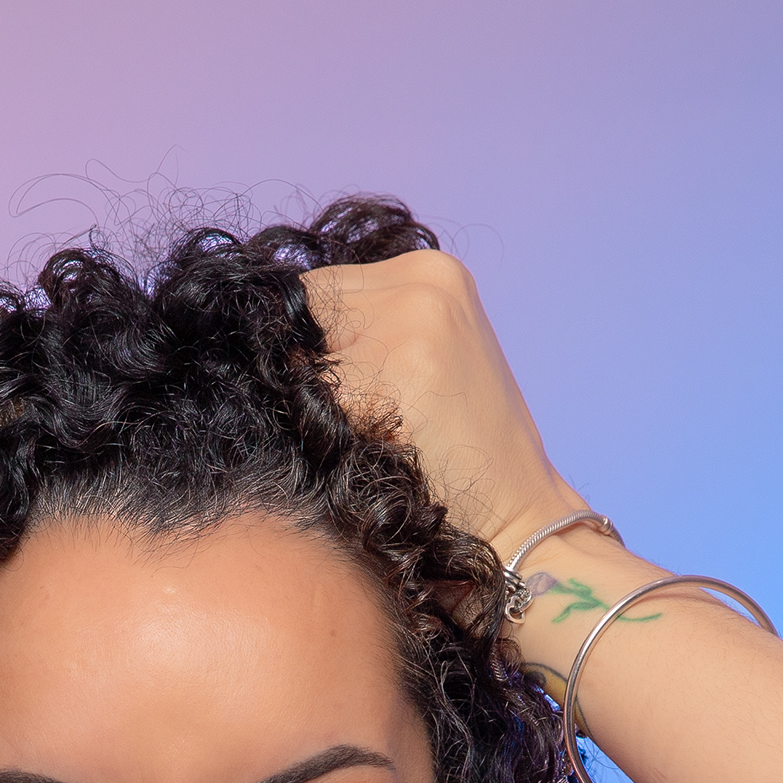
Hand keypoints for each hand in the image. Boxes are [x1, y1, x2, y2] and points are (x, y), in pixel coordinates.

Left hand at [301, 253, 585, 558]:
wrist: (518, 512)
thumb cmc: (461, 449)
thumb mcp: (423, 359)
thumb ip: (361, 331)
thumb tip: (265, 337)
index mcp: (433, 270)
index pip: (316, 291)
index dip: (310, 347)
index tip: (339, 394)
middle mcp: (424, 280)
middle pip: (304, 312)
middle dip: (311, 368)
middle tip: (361, 420)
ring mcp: (412, 318)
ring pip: (303, 355)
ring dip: (314, 401)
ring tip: (370, 435)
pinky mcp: (398, 366)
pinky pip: (313, 396)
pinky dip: (324, 431)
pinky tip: (371, 451)